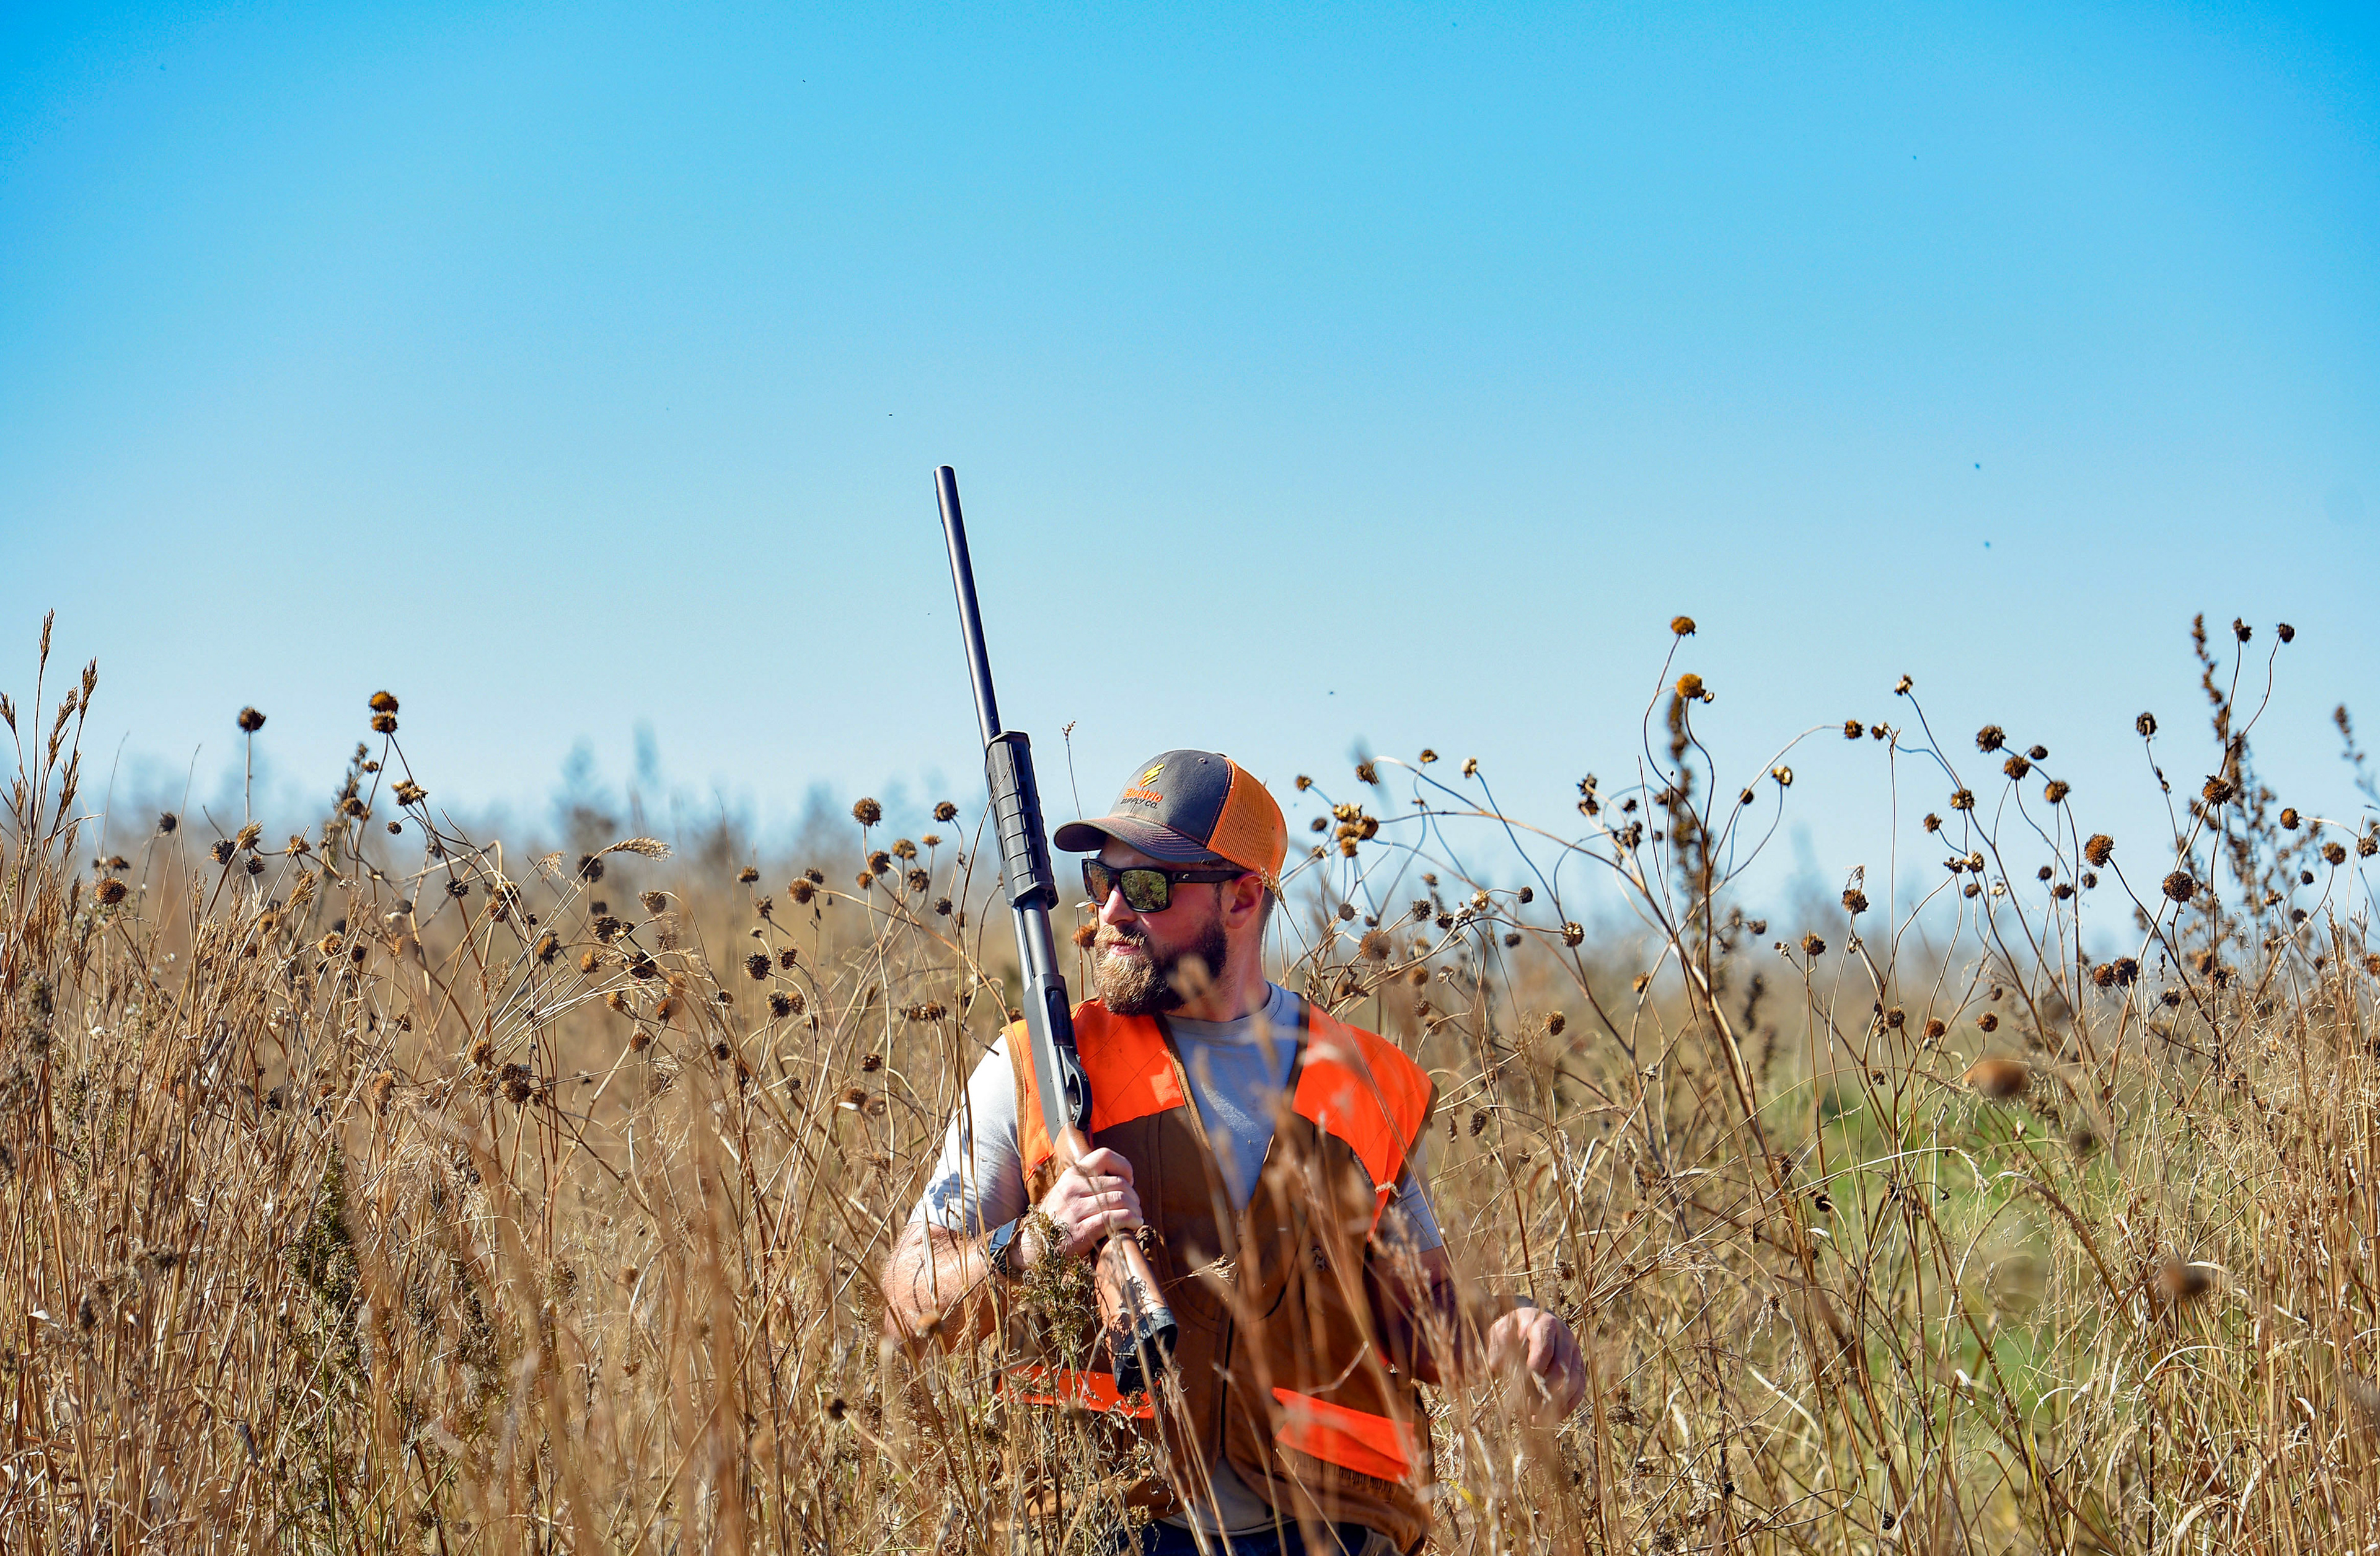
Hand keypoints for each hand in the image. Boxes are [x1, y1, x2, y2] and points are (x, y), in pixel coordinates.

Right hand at [1023, 1147, 1143, 1269]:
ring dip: (1135, 1209)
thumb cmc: (1057, 1219)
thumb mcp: (1067, 1192)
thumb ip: (1088, 1184)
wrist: (1033, 1246)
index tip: (1129, 1181)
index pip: (1105, 1156)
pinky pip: (1114, 1219)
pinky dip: (1130, 1220)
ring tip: (1137, 1217)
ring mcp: (1075, 1209)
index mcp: (1072, 1175)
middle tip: (1136, 1206)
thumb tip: (1122, 1181)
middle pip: (1119, 1182)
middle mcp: (1073, 1187)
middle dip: (1134, 1195)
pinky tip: (1134, 1225)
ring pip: (1120, 1200)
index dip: (1124, 1166)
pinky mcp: (1080, 1231)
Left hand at [1485, 1306, 1587, 1422]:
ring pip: (1574, 1381)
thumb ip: (1498, 1345)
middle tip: (1528, 1409)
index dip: (1535, 1368)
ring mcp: (1575, 1352)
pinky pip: (1579, 1389)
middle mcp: (1565, 1336)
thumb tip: (1495, 1364)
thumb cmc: (1512, 1329)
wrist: (1529, 1323)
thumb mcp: (1501, 1331)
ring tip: (1537, 1419)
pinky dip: (1567, 1405)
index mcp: (1545, 1323)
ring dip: (1557, 1403)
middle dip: (1545, 1391)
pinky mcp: (1579, 1366)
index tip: (1521, 1386)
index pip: (1545, 1348)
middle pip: (1562, 1368)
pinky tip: (1551, 1418)